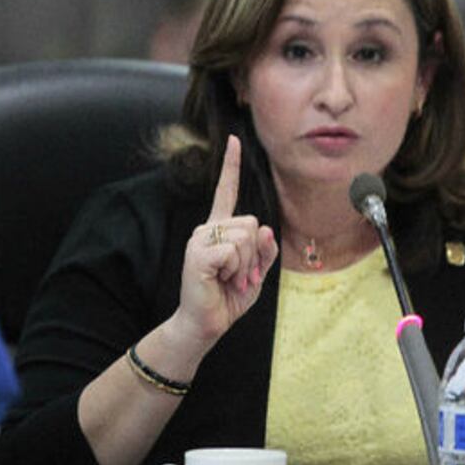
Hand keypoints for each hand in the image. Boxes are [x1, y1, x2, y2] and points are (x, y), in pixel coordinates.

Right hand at [172, 135, 277, 346]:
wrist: (206, 324)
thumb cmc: (229, 297)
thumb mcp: (257, 272)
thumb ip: (265, 251)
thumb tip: (266, 230)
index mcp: (220, 229)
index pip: (227, 192)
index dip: (230, 166)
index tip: (234, 140)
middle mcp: (207, 228)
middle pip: (252, 223)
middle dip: (255, 254)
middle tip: (241, 276)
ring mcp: (200, 238)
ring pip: (245, 237)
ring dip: (246, 265)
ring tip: (230, 280)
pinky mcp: (198, 253)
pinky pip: (233, 251)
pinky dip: (236, 270)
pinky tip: (221, 280)